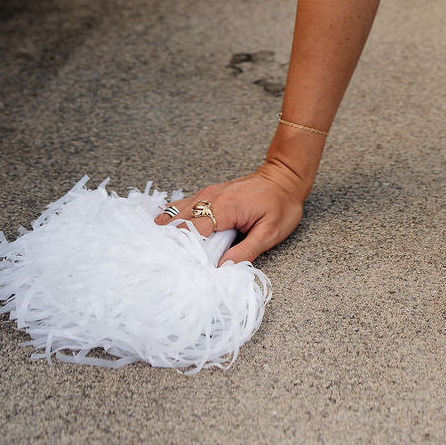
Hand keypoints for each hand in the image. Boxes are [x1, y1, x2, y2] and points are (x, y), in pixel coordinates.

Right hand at [153, 161, 306, 264]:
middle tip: (162, 264)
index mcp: (225, 208)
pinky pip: (183, 206)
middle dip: (169, 243)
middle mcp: (211, 198)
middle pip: (178, 222)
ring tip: (160, 252)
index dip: (181, 250)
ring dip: (168, 231)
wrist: (285, 175)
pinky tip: (166, 233)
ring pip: (176, 212)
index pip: (192, 231)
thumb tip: (223, 269)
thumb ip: (246, 251)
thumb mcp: (270, 232)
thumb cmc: (281, 203)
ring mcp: (207, 193)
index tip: (176, 267)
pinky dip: (174, 220)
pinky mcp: (208, 194)